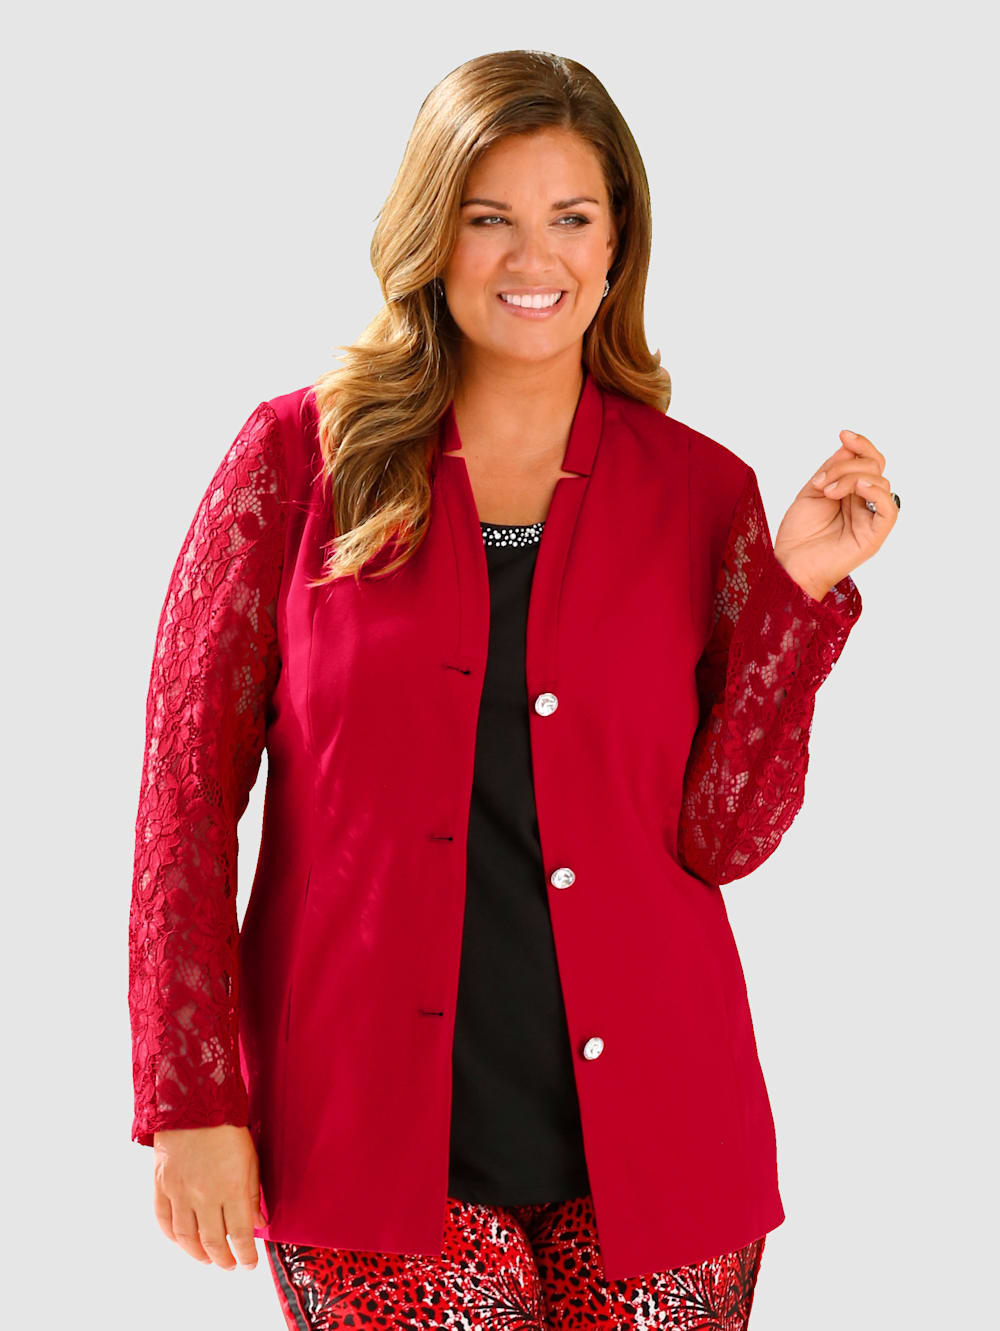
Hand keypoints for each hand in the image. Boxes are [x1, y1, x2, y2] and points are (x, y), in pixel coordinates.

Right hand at [151, 1124, 265, 1268]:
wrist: (194, 1103)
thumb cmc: (229, 1128)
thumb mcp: (251, 1159)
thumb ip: (252, 1194)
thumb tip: (258, 1223)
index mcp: (232, 1189)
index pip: (239, 1236)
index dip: (245, 1255)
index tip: (249, 1264)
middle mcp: (204, 1196)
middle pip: (213, 1242)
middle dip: (224, 1259)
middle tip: (230, 1266)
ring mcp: (180, 1192)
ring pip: (187, 1238)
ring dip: (198, 1254)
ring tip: (208, 1260)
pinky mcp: (162, 1185)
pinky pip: (164, 1220)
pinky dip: (173, 1237)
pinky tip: (183, 1242)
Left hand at [773, 429, 897, 600]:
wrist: (790, 564)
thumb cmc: (799, 534)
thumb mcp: (812, 492)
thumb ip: (832, 469)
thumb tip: (849, 448)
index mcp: (851, 492)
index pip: (868, 461)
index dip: (860, 445)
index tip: (843, 434)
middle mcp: (864, 503)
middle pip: (875, 467)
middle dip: (847, 464)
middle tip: (822, 480)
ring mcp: (871, 519)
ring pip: (880, 482)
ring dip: (852, 478)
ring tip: (828, 492)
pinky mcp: (875, 535)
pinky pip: (890, 508)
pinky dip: (876, 491)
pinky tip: (858, 488)